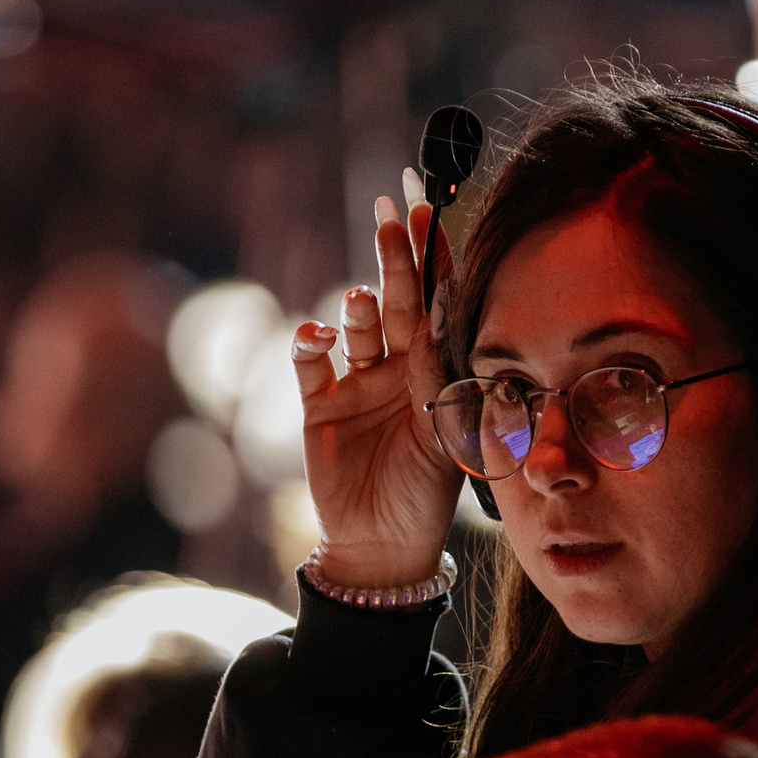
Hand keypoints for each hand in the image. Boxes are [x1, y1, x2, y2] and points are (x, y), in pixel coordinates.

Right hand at [290, 193, 461, 587]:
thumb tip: (440, 322)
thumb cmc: (426, 495)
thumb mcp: (446, 437)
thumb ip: (442, 379)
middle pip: (397, 301)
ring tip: (365, 303)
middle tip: (390, 213)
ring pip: (357, 327)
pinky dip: (310, 343)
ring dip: (360, 308)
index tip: (432, 209)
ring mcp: (357, 384)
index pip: (437, 303)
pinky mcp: (319, 406)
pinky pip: (310, 364)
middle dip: (394, 257)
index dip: (434, 257)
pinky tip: (319, 338)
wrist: (383, 547)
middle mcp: (397, 367)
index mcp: (436, 370)